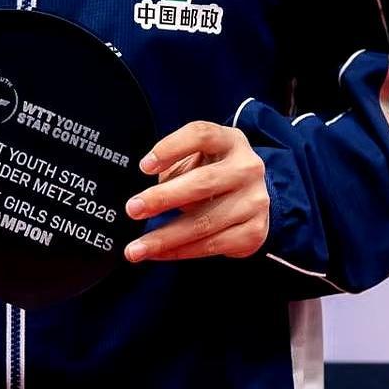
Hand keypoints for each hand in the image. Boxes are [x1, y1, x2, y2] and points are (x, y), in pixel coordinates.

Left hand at [122, 120, 269, 263]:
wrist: (250, 197)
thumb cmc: (213, 173)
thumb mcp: (197, 158)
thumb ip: (173, 167)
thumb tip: (141, 196)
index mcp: (230, 141)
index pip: (201, 135)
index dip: (171, 148)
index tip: (144, 167)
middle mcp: (247, 168)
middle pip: (203, 182)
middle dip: (162, 198)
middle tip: (133, 209)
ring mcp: (255, 201)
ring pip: (204, 222)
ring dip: (165, 237)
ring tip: (136, 248)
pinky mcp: (254, 231)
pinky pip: (211, 245)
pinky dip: (180, 252)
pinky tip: (158, 253)